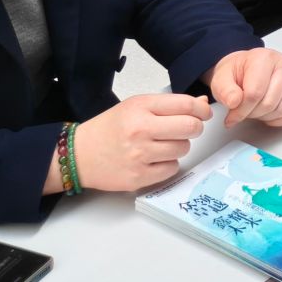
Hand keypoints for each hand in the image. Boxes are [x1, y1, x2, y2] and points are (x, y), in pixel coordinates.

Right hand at [73, 93, 211, 192]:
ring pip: (183, 149)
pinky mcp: (138, 177)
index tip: (203, 113)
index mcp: (140, 108)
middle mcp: (140, 130)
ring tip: (162, 145)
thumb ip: (169, 104)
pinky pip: (172, 168)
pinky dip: (168, 164)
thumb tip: (202, 103)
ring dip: (179, 146)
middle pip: (190, 127)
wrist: (78, 154)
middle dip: (193, 128)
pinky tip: (154, 159)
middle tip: (185, 130)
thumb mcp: (136, 106)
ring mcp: (139, 156)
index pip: (187, 105)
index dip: (201, 109)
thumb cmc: (109, 128)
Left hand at [208, 48, 281, 128]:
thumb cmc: (238, 72)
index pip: (255, 93)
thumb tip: (234, 102)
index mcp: (264, 58)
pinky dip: (280, 119)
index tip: (232, 116)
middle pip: (270, 102)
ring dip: (266, 117)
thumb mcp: (221, 78)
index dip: (241, 110)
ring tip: (255, 110)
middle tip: (243, 112)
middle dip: (253, 114)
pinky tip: (268, 115)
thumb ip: (225, 90)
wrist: (247, 68)